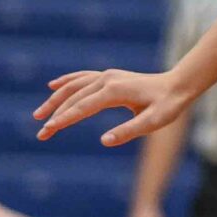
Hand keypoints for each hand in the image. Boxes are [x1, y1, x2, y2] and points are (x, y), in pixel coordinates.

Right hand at [35, 68, 191, 147]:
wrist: (178, 85)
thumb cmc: (168, 106)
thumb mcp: (153, 123)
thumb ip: (129, 131)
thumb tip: (104, 141)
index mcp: (115, 91)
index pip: (83, 107)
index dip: (64, 120)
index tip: (47, 131)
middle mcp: (107, 79)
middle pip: (73, 98)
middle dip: (55, 115)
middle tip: (41, 134)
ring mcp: (107, 75)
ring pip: (73, 86)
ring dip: (55, 100)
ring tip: (39, 115)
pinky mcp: (109, 76)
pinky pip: (82, 77)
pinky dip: (66, 81)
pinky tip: (52, 86)